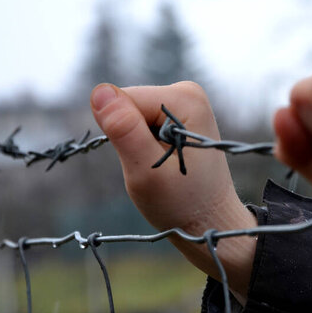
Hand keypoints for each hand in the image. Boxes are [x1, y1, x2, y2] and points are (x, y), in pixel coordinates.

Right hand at [90, 82, 255, 295]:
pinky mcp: (180, 116)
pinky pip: (143, 125)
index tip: (146, 162)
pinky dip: (146, 147)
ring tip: (163, 169)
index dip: (122, 136)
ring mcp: (186, 103)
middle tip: (155, 169)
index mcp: (184, 97)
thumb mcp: (146, 172)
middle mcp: (188, 92)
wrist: (211, 222)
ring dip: (138, 146)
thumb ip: (123, 129)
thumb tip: (100, 90)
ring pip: (132, 117)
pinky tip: (167, 164)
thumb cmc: (182, 204)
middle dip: (131, 140)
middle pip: (128, 106)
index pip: (121, 101)